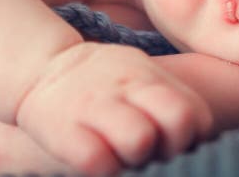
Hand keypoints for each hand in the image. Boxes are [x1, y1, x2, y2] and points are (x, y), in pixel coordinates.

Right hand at [11, 42, 213, 175]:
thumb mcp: (140, 73)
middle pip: (178, 120)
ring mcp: (95, 108)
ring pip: (140, 140)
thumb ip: (169, 96)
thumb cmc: (104, 83)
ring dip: (136, 157)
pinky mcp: (63, 132)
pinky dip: (103, 167)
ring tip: (121, 155)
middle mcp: (126, 89)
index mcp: (149, 77)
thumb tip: (198, 128)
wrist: (40, 70)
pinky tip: (97, 160)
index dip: (191, 135)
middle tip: (151, 152)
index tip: (172, 140)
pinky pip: (96, 162)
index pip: (196, 113)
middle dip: (172, 146)